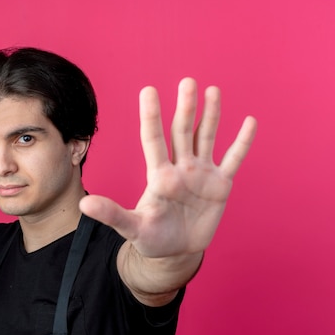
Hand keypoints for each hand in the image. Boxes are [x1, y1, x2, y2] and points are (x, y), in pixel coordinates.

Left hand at [80, 78, 256, 258]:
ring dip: (211, 115)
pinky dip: (242, 142)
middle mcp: (180, 169)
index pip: (153, 140)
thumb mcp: (132, 228)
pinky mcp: (220, 185)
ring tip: (212, 90)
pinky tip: (249, 121)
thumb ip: (111, 214)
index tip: (148, 90)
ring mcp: (201, 174)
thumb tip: (84, 204)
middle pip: (182, 132)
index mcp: (159, 175)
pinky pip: (233, 159)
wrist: (176, 252)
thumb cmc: (151, 239)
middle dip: (185, 108)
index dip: (151, 116)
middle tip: (187, 82)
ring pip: (206, 138)